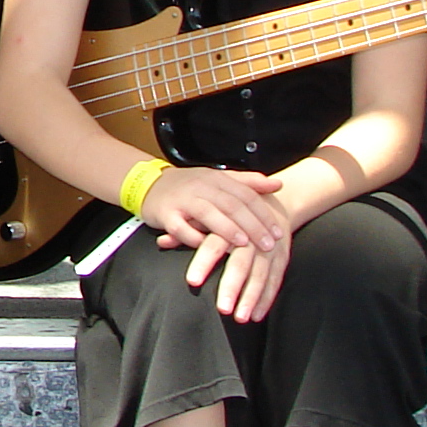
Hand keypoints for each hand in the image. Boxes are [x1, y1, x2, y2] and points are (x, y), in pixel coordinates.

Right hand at [138, 163, 285, 261]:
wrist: (149, 183)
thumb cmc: (188, 186)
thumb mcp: (218, 179)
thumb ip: (247, 183)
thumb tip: (277, 184)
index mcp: (217, 178)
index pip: (246, 194)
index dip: (263, 213)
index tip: (278, 232)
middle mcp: (201, 187)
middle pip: (231, 205)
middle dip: (252, 225)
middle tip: (268, 244)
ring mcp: (183, 200)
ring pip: (208, 213)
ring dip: (227, 229)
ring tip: (243, 244)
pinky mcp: (166, 214)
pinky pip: (180, 227)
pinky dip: (193, 237)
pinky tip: (205, 247)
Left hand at [185, 211, 291, 322]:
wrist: (268, 201)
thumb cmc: (229, 211)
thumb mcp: (208, 214)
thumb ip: (186, 228)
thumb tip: (162, 241)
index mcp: (230, 224)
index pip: (214, 244)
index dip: (203, 262)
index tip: (191, 282)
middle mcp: (251, 237)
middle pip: (241, 263)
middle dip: (232, 287)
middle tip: (222, 309)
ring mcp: (270, 248)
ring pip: (261, 274)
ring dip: (251, 297)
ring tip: (240, 318)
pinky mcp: (282, 258)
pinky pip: (275, 280)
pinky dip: (267, 298)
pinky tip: (257, 316)